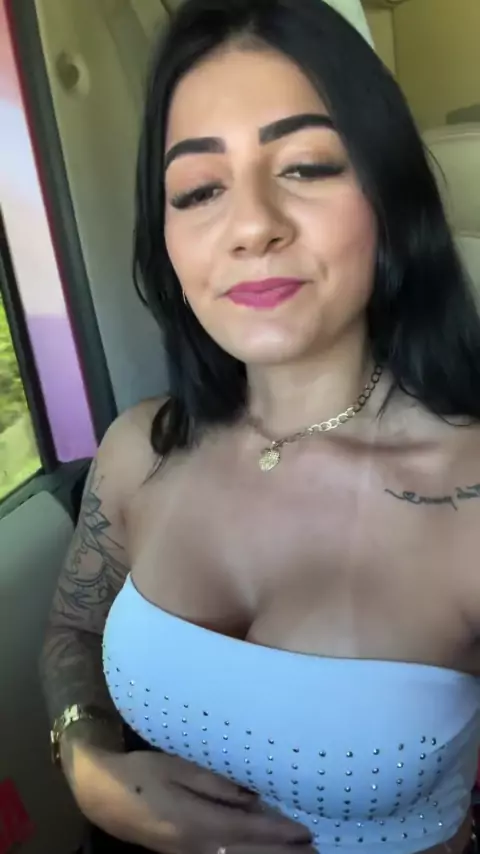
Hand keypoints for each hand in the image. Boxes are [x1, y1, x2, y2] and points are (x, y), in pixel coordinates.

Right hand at [64, 738, 313, 852]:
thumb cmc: (141, 773)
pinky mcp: (182, 853)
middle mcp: (195, 845)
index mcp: (196, 821)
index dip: (277, 832)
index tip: (305, 832)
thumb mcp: (177, 767)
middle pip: (245, 853)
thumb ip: (215, 783)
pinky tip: (255, 853)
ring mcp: (188, 853)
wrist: (102, 796)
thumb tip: (250, 796)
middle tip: (312, 850)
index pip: (247, 829)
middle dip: (280, 853)